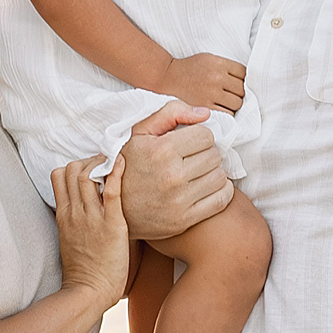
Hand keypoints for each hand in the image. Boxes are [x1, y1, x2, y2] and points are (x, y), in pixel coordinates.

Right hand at [53, 156, 131, 310]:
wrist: (88, 291)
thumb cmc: (84, 271)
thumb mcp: (70, 240)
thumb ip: (74, 221)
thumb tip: (85, 208)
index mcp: (63, 215)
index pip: (58, 175)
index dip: (74, 166)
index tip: (89, 169)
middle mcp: (74, 212)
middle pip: (72, 169)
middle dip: (88, 160)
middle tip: (104, 164)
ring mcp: (91, 217)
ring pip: (88, 174)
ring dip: (103, 162)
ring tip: (115, 162)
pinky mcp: (111, 224)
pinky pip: (112, 189)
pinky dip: (118, 171)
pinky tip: (125, 163)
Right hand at [116, 108, 235, 241]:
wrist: (110, 206)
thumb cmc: (127, 164)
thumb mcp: (139, 131)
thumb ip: (171, 113)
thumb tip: (205, 114)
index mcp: (161, 151)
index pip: (206, 136)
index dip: (198, 136)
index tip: (189, 142)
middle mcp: (172, 176)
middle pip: (215, 156)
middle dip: (206, 153)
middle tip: (192, 158)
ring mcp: (179, 201)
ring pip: (220, 177)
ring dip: (213, 172)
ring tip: (197, 172)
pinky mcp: (183, 220)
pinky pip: (221, 200)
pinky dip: (220, 191)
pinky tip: (206, 187)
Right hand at [162, 51, 246, 115]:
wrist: (170, 76)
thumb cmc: (191, 67)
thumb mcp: (210, 59)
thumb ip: (227, 67)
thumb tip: (244, 78)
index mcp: (220, 64)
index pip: (244, 73)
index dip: (243, 79)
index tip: (238, 82)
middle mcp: (218, 78)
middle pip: (242, 90)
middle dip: (239, 92)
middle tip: (232, 93)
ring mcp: (212, 93)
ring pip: (237, 103)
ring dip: (234, 103)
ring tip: (227, 101)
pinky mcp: (206, 106)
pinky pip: (227, 113)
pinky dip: (227, 112)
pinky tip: (222, 108)